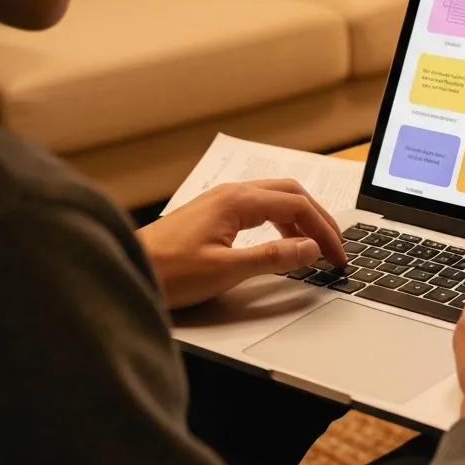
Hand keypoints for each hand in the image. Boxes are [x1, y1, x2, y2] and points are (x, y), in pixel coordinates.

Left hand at [136, 180, 347, 308]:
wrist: (127, 270)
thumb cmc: (169, 272)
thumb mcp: (226, 270)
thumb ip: (273, 257)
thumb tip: (310, 248)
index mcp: (238, 199)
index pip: (297, 204)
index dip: (323, 230)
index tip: (338, 255)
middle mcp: (232, 192)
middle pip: (290, 193)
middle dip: (318, 217)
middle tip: (335, 246)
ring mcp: (221, 200)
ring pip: (275, 198)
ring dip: (300, 218)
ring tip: (315, 245)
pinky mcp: (213, 214)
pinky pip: (259, 208)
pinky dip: (280, 221)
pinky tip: (282, 242)